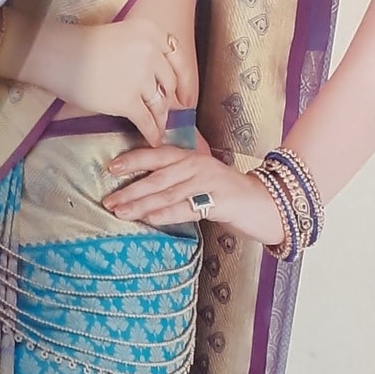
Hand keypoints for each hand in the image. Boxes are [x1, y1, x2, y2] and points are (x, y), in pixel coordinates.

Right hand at [48, 18, 187, 146]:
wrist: (59, 56)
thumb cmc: (83, 46)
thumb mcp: (123, 35)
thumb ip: (144, 51)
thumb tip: (159, 81)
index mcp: (151, 32)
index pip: (178, 59)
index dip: (186, 80)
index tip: (186, 95)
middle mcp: (151, 52)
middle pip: (169, 83)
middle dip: (171, 102)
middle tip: (170, 114)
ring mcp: (140, 77)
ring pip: (159, 104)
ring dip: (161, 120)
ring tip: (160, 129)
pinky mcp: (127, 100)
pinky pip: (146, 120)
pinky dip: (151, 132)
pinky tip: (152, 140)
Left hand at [105, 142, 286, 244]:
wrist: (265, 204)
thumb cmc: (227, 195)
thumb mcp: (200, 180)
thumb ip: (176, 180)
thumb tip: (141, 190)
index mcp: (192, 157)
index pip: (158, 155)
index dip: (134, 160)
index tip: (111, 168)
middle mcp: (198, 165)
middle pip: (157, 177)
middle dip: (130, 190)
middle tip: (109, 201)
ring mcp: (209, 181)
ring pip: (167, 193)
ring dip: (140, 204)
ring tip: (120, 212)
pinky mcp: (219, 200)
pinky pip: (185, 207)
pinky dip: (165, 213)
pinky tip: (148, 218)